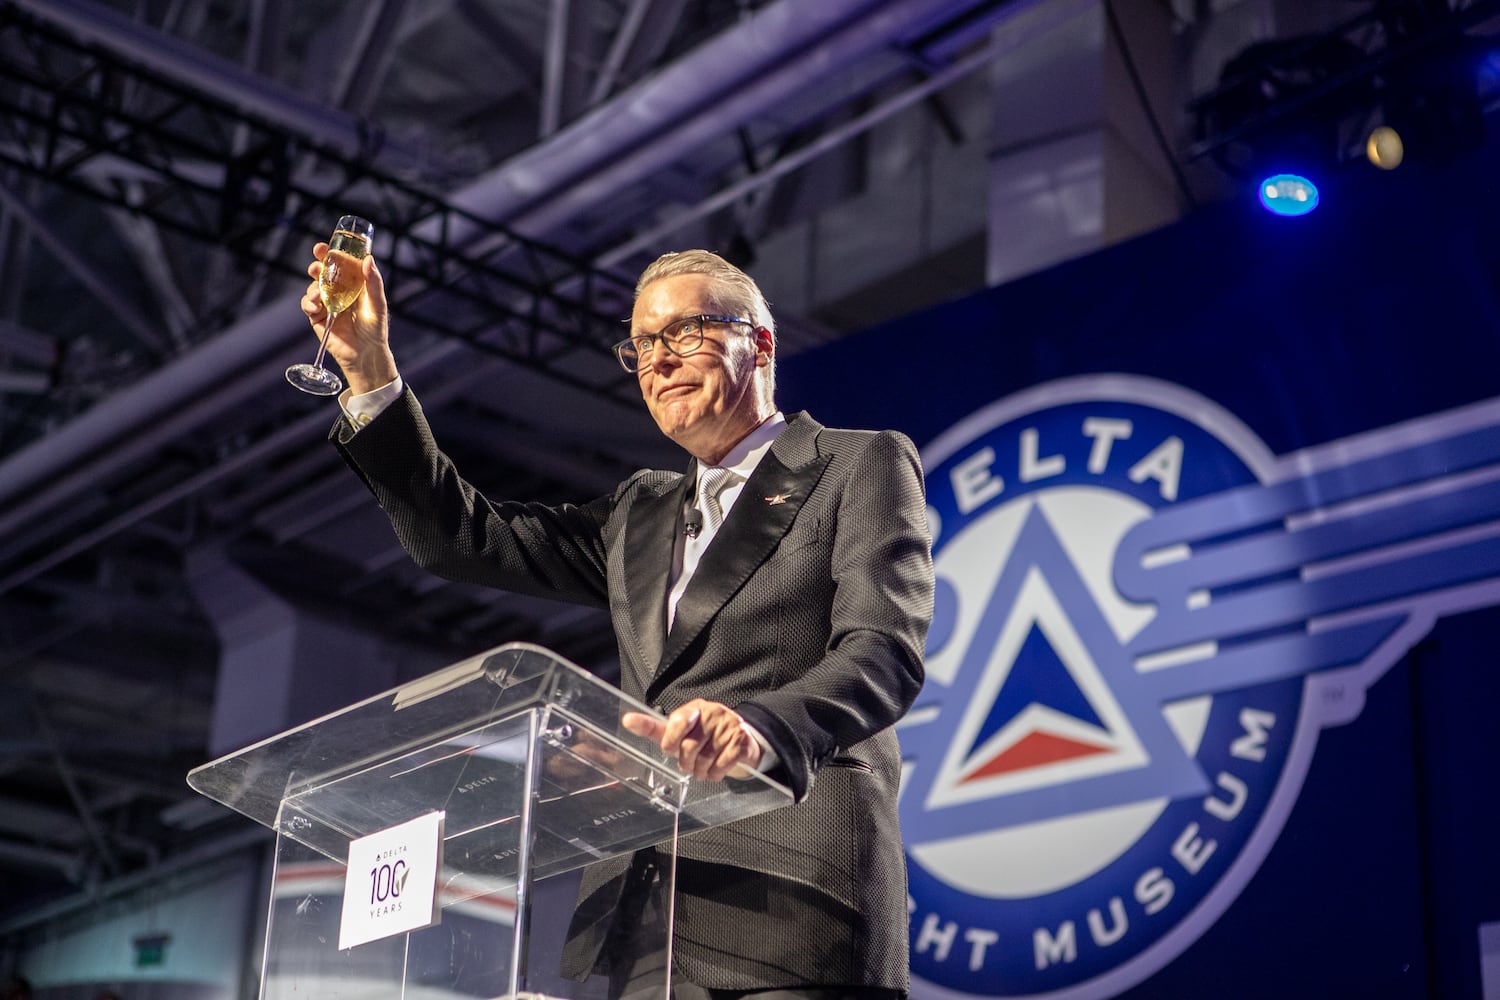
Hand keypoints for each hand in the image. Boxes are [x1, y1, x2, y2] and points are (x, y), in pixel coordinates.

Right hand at [300, 242, 396, 394]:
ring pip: (313, 287)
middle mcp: (338, 291)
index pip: (339, 264)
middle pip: (322, 272)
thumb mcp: (377, 303)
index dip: (330, 254)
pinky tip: (315, 304)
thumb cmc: (375, 328)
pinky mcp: (317, 317)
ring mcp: (326, 303)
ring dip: (313, 286)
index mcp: (352, 284)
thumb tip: (368, 259)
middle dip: (317, 266)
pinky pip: (307, 305)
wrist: (366, 353)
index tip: (324, 247)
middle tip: (316, 266)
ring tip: (318, 292)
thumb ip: (373, 282)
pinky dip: (308, 302)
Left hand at [621, 699, 762, 780]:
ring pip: (705, 759)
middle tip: (689, 764)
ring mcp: (729, 725)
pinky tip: (716, 770)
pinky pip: (722, 764)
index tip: (673, 749)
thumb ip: (655, 728)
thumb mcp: (681, 730)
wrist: (741, 740)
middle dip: (686, 763)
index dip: (671, 743)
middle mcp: (712, 713)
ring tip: (703, 769)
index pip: (676, 723)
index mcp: (694, 709)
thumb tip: (628, 720)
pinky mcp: (741, 740)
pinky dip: (716, 774)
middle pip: (689, 747)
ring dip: (701, 771)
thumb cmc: (705, 736)